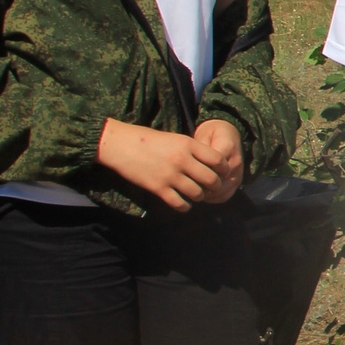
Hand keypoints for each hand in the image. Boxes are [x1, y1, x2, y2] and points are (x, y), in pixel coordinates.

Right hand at [96, 119, 224, 212]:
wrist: (121, 145)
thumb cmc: (148, 140)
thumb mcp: (175, 138)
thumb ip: (192, 150)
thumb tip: (210, 162)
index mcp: (188, 144)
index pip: (218, 160)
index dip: (223, 169)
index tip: (222, 173)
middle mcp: (182, 160)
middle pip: (211, 179)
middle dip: (215, 186)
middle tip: (212, 188)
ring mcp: (170, 175)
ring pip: (197, 193)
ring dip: (200, 196)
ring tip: (197, 195)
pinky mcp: (158, 188)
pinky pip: (179, 203)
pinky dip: (185, 206)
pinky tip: (184, 204)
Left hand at [191, 119, 244, 203]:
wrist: (229, 134)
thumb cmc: (212, 134)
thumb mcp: (204, 135)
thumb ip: (199, 149)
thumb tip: (192, 165)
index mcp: (227, 147)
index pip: (212, 164)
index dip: (198, 172)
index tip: (185, 173)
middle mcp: (235, 162)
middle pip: (217, 181)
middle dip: (201, 185)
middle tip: (186, 185)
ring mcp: (238, 173)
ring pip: (222, 190)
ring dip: (207, 194)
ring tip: (193, 191)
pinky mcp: (237, 181)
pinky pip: (226, 195)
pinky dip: (213, 198)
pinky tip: (203, 195)